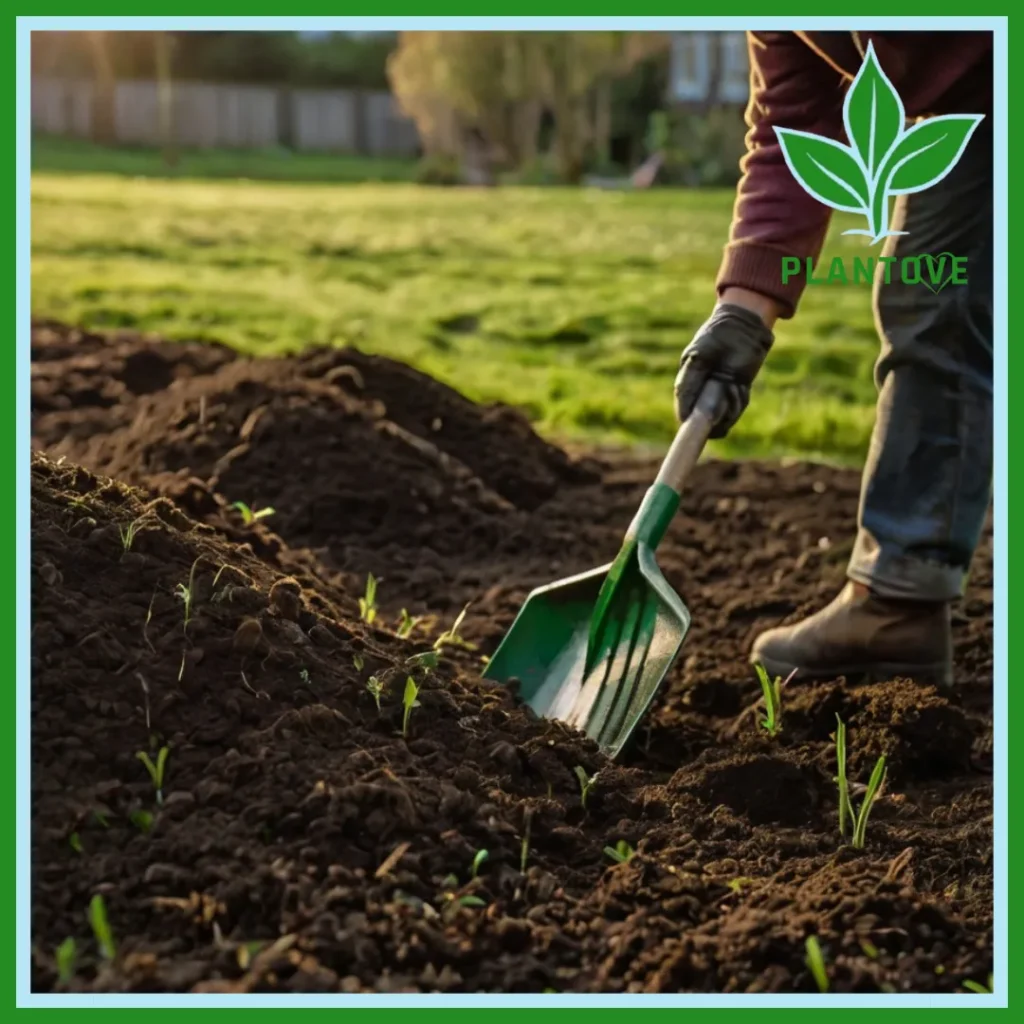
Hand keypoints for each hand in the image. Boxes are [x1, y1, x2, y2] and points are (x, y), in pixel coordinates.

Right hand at [674, 298, 775, 438]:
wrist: (741, 327)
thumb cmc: (715, 339)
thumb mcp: (697, 359)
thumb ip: (688, 386)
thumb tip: (682, 417)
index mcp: (687, 387)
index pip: (685, 415)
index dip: (690, 425)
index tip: (695, 428)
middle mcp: (701, 395)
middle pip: (706, 424)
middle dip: (716, 416)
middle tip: (723, 392)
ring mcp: (719, 397)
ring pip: (723, 420)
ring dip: (730, 407)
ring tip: (732, 385)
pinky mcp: (735, 395)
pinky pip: (735, 410)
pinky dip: (739, 402)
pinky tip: (738, 385)